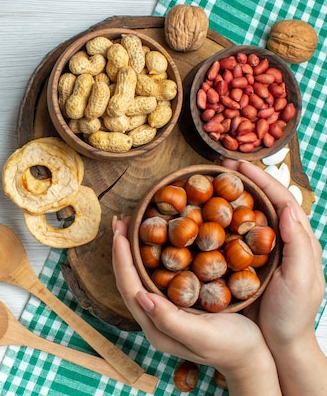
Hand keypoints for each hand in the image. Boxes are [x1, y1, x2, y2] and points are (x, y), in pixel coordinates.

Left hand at [112, 216, 280, 394]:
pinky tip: (155, 239)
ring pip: (140, 276)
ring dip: (133, 250)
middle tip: (120, 220)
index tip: (119, 234)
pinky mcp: (177, 302)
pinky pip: (156, 275)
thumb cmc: (233, 346)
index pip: (129, 287)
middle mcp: (154, 317)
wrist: (253, 358)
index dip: (122, 259)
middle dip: (122, 249)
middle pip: (129, 279)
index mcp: (155, 326)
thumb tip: (141, 297)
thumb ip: (170, 320)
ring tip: (129, 225)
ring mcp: (164, 309)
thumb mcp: (203, 335)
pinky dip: (151, 255)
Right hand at [222, 159, 326, 395]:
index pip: (280, 199)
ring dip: (233, 196)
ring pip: (249, 215)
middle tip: (221, 166)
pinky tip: (207, 217)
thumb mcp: (301, 280)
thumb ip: (298, 244)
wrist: (282, 344)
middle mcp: (281, 241)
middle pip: (264, 201)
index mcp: (297, 240)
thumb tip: (287, 207)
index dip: (261, 179)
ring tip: (213, 183)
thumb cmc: (293, 314)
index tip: (237, 165)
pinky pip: (236, 235)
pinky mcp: (248, 264)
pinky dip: (224, 220)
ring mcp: (264, 252)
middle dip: (246, 181)